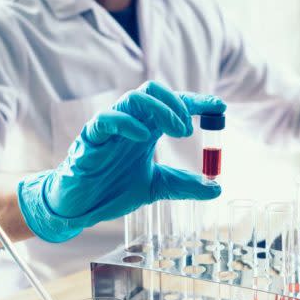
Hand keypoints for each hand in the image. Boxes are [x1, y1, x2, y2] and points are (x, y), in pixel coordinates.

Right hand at [17, 81, 225, 241]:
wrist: (79, 208)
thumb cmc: (112, 189)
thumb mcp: (157, 188)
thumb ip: (184, 185)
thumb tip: (216, 189)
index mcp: (146, 129)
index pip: (172, 104)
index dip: (196, 101)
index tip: (219, 106)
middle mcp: (130, 123)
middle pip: (153, 91)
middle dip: (177, 103)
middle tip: (189, 128)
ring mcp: (109, 128)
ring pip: (133, 98)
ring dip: (160, 109)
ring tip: (177, 130)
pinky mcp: (90, 139)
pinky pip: (105, 120)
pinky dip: (126, 122)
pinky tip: (143, 136)